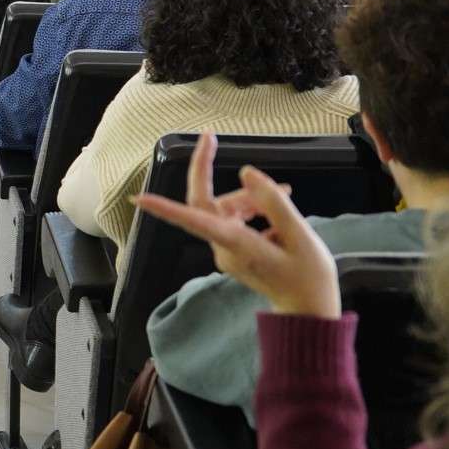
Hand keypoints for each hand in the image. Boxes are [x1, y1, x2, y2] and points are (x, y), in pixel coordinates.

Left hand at [131, 130, 341, 319]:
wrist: (309, 311)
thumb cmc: (309, 277)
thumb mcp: (301, 236)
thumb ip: (274, 202)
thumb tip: (246, 173)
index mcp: (236, 244)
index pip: (194, 219)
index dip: (165, 208)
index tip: (140, 198)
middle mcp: (224, 248)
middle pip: (207, 202)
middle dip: (208, 171)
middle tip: (211, 137)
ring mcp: (226, 252)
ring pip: (225, 210)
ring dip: (251, 197)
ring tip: (288, 192)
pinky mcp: (233, 252)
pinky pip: (234, 221)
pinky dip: (254, 210)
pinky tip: (278, 213)